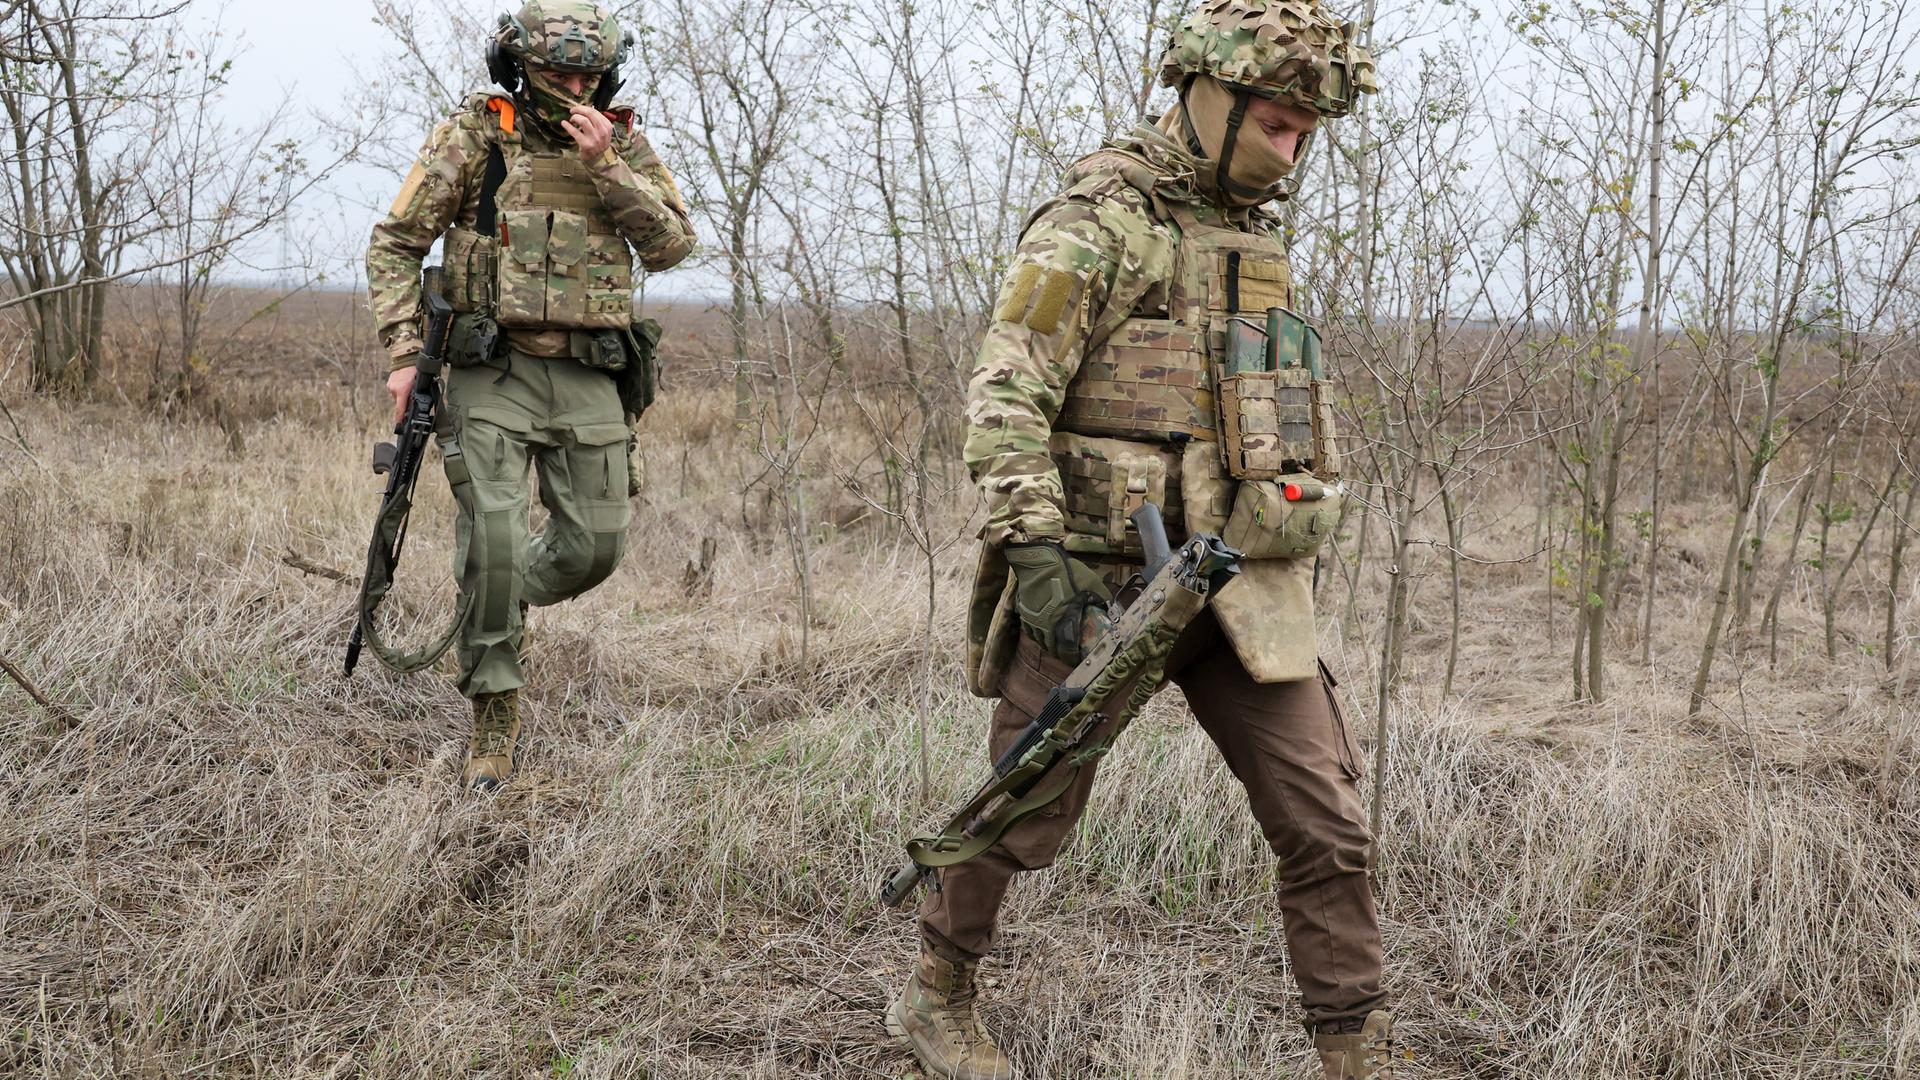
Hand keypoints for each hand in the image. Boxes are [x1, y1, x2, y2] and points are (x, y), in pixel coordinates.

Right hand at [386, 365, 416, 426]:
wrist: (407, 356)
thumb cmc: (417, 370)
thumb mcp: (421, 384)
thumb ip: (417, 396)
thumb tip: (417, 406)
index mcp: (402, 390)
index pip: (400, 409)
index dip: (399, 418)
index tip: (399, 425)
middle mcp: (394, 389)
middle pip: (400, 403)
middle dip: (406, 402)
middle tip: (413, 397)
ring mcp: (390, 385)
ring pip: (398, 396)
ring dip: (404, 395)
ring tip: (411, 386)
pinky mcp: (390, 381)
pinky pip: (396, 390)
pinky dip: (401, 389)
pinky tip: (407, 383)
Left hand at [562, 105, 613, 159]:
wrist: (598, 158)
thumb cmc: (598, 143)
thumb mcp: (603, 131)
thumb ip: (597, 120)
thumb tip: (584, 109)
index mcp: (607, 126)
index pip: (594, 111)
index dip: (583, 107)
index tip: (578, 108)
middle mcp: (602, 131)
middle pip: (589, 113)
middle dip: (578, 109)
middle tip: (573, 111)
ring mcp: (594, 138)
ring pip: (583, 120)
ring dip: (575, 117)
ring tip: (572, 119)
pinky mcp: (586, 144)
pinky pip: (574, 132)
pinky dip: (567, 126)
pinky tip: (564, 123)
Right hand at [1004, 540, 1113, 665]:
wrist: (1039, 561)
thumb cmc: (1067, 573)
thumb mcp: (1091, 584)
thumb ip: (1101, 599)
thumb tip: (1111, 611)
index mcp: (1063, 623)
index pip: (1067, 650)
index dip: (1073, 658)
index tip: (1078, 659)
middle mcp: (1046, 626)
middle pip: (1052, 649)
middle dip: (1060, 653)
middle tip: (1068, 652)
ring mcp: (1032, 620)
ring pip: (1040, 641)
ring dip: (1048, 644)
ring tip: (1056, 644)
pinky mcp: (1024, 612)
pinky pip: (1029, 630)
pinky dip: (1037, 634)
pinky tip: (1043, 632)